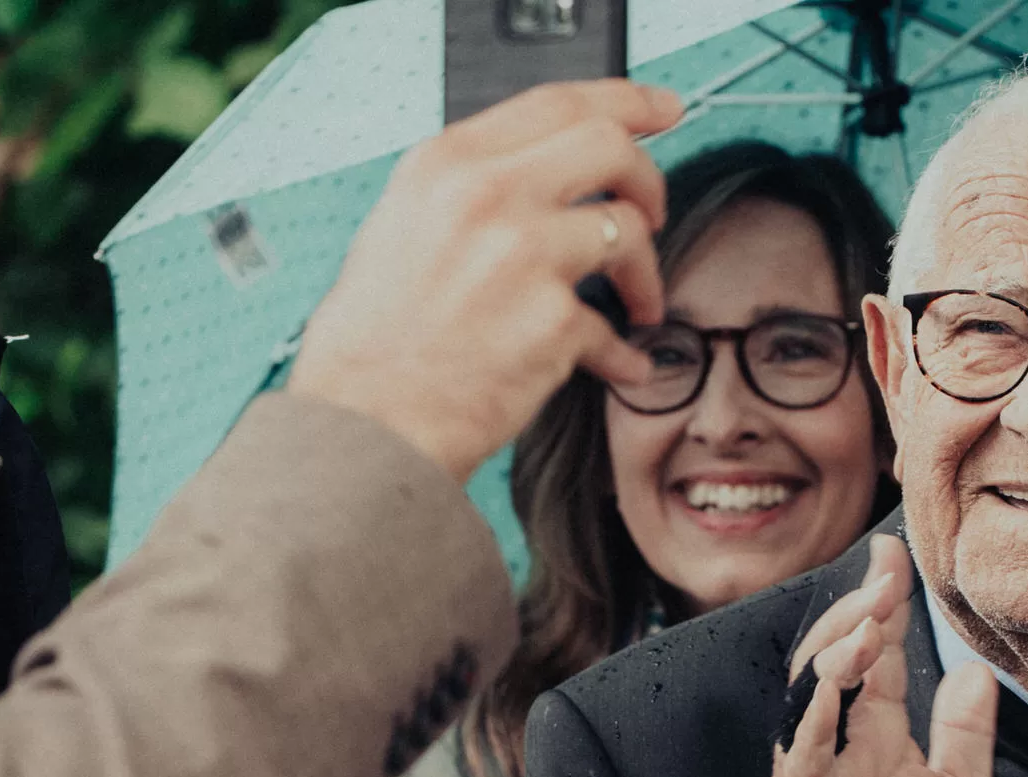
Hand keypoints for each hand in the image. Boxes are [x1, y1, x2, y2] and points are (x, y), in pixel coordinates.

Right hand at [289, 79, 681, 481]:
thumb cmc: (374, 343)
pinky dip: (622, 354)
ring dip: (645, 273)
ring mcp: (523, 257)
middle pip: (611, 147)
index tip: (661, 110)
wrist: (366, 425)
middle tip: (653, 214)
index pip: (558, 102)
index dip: (626, 100)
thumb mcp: (403, 227)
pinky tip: (618, 366)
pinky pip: (614, 328)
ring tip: (637, 306)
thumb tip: (543, 178)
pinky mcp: (552, 323)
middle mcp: (486, 196)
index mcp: (446, 165)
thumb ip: (470, 189)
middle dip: (649, 180)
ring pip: (629, 231)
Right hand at [770, 536, 998, 776]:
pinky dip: (811, 716)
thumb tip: (973, 670)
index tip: (893, 553)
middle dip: (853, 611)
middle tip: (880, 573)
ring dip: (832, 654)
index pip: (875, 654)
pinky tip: (831, 684)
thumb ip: (964, 735)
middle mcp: (843, 749)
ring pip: (808, 698)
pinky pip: (799, 757)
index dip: (882, 603)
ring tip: (863, 622)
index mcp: (879, 739)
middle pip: (835, 659)